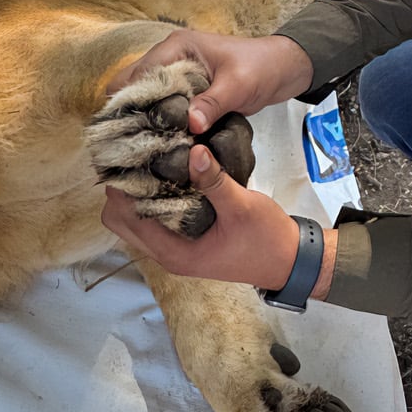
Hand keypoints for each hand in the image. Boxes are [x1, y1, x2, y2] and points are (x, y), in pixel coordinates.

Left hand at [102, 145, 307, 289]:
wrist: (290, 261)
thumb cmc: (266, 238)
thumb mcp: (242, 206)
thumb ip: (214, 180)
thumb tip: (193, 150)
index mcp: (176, 253)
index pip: (127, 220)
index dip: (121, 190)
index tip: (126, 158)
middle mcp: (168, 255)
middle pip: (121, 224)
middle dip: (121, 193)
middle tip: (133, 159)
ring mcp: (176, 251)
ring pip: (135, 224)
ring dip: (133, 198)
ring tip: (144, 164)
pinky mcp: (185, 243)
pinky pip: (153, 222)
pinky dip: (149, 203)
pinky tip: (162, 177)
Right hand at [106, 28, 313, 134]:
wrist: (283, 68)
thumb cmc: (261, 67)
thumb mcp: (237, 85)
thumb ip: (213, 103)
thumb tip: (191, 125)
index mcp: (176, 48)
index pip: (135, 75)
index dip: (128, 103)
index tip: (129, 132)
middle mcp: (169, 59)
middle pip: (131, 88)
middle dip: (130, 115)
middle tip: (134, 145)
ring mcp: (176, 75)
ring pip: (145, 99)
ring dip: (145, 121)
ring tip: (146, 149)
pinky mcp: (187, 92)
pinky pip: (163, 107)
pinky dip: (161, 123)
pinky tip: (163, 145)